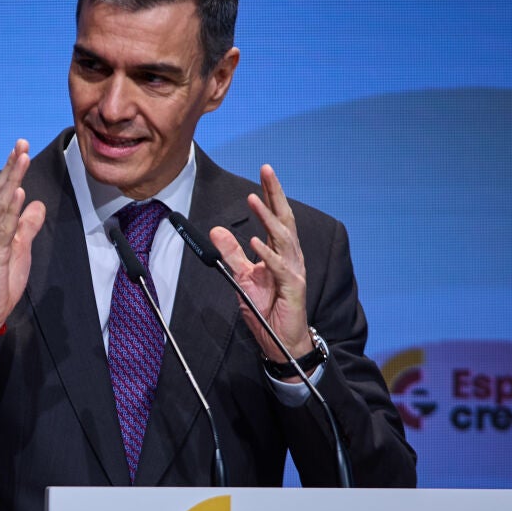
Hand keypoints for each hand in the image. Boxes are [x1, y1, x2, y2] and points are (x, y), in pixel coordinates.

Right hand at [0, 139, 46, 364]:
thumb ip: (27, 226)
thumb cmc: (0, 281)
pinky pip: (4, 231)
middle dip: (12, 166)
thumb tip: (37, 204)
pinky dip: (11, 212)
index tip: (21, 148)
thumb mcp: (21, 248)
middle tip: (21, 142)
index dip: (13, 169)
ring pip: (1, 205)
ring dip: (12, 180)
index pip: (4, 191)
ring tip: (21, 158)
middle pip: (1, 191)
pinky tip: (17, 194)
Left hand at [209, 164, 311, 369]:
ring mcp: (294, 271)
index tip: (264, 172)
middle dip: (275, 194)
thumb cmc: (268, 308)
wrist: (282, 340)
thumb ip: (231, 254)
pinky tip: (256, 240)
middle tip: (267, 171)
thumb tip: (217, 231)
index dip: (270, 194)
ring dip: (267, 217)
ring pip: (282, 238)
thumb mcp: (243, 277)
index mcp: (280, 252)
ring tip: (255, 199)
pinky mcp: (293, 287)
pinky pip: (279, 267)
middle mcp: (290, 256)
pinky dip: (268, 253)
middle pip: (284, 219)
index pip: (276, 217)